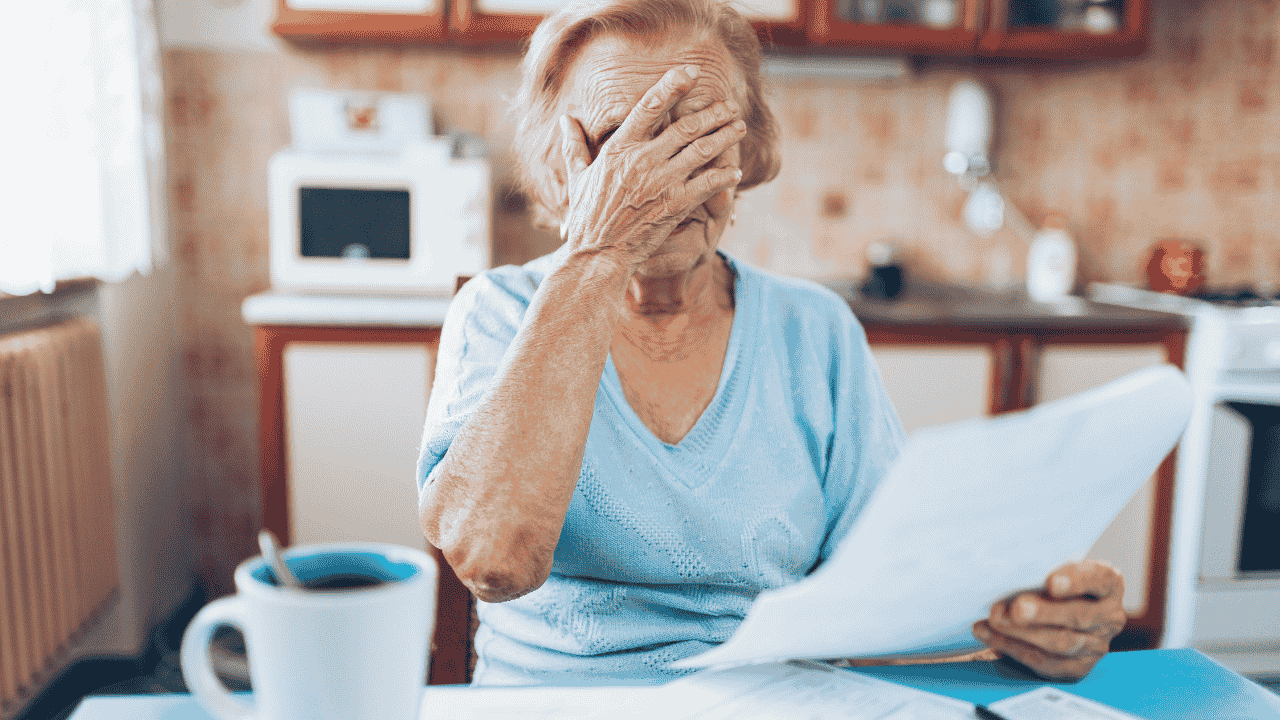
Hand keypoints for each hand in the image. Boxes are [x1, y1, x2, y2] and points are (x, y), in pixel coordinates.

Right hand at [557, 64, 745, 271]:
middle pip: (685, 127)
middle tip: (730, 105)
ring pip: (701, 151)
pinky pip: (705, 185)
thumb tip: (565, 120)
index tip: (692, 73)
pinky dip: (723, 176)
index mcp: (618, 149)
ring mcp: (659, 183)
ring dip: (724, 137)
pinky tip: (735, 171)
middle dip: (712, 113)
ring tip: (739, 127)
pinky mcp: (673, 206)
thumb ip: (574, 146)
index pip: (649, 106)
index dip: (673, 86)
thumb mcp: (578, 178)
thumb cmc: (587, 217)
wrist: (597, 255)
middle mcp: (641, 161)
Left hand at [972, 560, 1126, 680]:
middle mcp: (1109, 616)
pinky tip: (988, 633)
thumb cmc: (1055, 577)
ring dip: (1023, 632)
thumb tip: (1007, 571)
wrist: (1063, 607)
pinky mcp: (1077, 666)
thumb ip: (1041, 567)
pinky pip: (1044, 661)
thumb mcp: (1055, 564)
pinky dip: (1011, 646)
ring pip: (1061, 642)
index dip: (1076, 581)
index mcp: (1109, 583)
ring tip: (995, 619)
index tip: (1051, 582)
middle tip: (1017, 608)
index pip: (1099, 579)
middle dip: (1044, 613)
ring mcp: (1096, 644)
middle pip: (1079, 616)